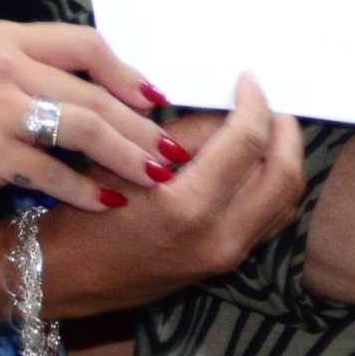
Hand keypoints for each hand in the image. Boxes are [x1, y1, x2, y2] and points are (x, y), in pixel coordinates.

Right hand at [0, 21, 174, 237]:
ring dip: (128, 157)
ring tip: (155, 178)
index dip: (129, 74)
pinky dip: (86, 190)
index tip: (160, 103)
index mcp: (7, 39)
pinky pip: (54, 170)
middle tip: (174, 154)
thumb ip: (42, 81)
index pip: (88, 43)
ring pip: (85, 128)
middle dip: (142, 127)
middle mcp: (1, 62)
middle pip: (95, 92)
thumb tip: (121, 101)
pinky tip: (108, 205)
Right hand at [40, 77, 308, 314]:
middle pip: (284, 173)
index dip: (255, 103)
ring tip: (269, 129)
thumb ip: (184, 133)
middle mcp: (218, 237)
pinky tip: (258, 163)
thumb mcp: (127, 157)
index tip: (249, 81)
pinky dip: (274, 185)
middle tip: (272, 105)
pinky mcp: (226, 264)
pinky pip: (271, 219)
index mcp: (188, 207)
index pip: (247, 142)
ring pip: (285, 199)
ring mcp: (226, 256)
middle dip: (285, 131)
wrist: (69, 273)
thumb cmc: (86, 211)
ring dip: (285, 158)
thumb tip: (227, 109)